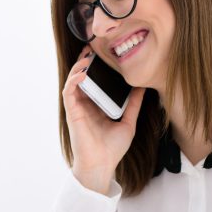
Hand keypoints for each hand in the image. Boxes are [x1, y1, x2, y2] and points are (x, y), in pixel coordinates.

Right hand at [63, 47, 145, 194]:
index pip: (95, 80)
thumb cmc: (112, 148)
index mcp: (97, 105)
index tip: (104, 53)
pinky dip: (74, 80)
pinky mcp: (72, 112)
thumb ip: (133, 105)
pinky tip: (83, 72)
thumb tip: (142, 88)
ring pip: (73, 80)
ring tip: (87, 54)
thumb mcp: (128, 122)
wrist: (102, 165)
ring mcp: (77, 107)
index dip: (97, 66)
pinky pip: (69, 91)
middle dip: (86, 60)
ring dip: (79, 66)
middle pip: (82, 76)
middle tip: (93, 46)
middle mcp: (85, 104)